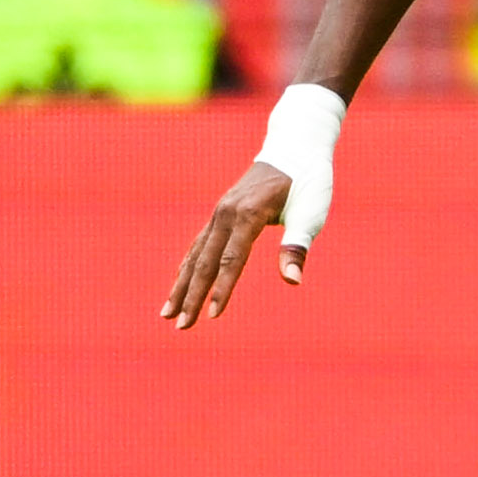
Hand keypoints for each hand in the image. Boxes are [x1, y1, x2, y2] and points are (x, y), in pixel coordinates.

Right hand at [162, 160, 303, 326]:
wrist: (295, 148)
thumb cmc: (309, 182)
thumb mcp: (311, 213)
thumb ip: (298, 246)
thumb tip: (293, 281)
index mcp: (247, 215)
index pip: (231, 261)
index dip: (222, 290)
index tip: (212, 316)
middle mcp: (225, 214)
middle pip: (204, 263)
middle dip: (190, 296)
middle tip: (179, 327)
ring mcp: (219, 213)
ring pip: (195, 255)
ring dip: (181, 285)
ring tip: (166, 314)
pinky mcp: (220, 214)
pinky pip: (198, 244)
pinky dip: (187, 266)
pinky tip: (180, 282)